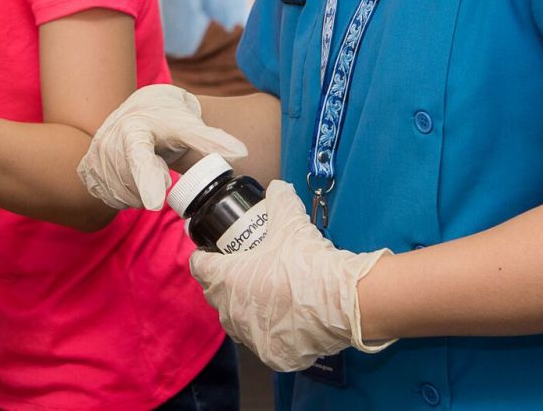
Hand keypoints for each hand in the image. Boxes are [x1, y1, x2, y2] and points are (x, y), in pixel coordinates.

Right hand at [77, 84, 246, 209]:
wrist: (142, 109)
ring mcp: (94, 156)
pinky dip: (124, 194)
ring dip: (138, 191)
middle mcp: (108, 140)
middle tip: (159, 164)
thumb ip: (212, 139)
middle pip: (133, 187)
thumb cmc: (168, 118)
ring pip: (121, 196)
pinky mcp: (87, 169)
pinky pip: (109, 198)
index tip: (155, 202)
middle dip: (152, 184)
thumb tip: (241, 151)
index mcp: (133, 127)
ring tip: (146, 167)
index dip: (146, 180)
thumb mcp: (189, 126)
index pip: (138, 159)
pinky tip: (131, 176)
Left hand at [188, 181, 392, 371]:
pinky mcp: (273, 355)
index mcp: (227, 280)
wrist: (343, 299)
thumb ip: (279, 199)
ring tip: (259, 294)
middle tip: (238, 269)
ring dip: (242, 308)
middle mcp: (232, 312)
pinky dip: (267, 331)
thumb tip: (276, 188)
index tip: (211, 252)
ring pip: (236, 322)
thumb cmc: (308, 262)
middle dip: (223, 282)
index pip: (200, 267)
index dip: (204, 257)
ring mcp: (252, 337)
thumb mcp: (290, 221)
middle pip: (216, 296)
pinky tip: (279, 319)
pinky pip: (261, 342)